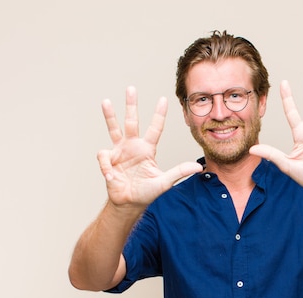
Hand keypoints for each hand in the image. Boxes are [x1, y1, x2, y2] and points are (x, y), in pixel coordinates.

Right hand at [97, 86, 202, 207]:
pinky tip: (112, 176)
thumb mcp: (164, 182)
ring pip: (114, 129)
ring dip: (109, 116)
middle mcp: (133, 146)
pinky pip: (104, 157)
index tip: (163, 99)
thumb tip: (199, 168)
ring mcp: (119, 151)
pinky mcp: (108, 160)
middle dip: (131, 105)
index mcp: (147, 149)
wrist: (129, 203)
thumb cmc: (146, 193)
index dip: (159, 114)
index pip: (155, 128)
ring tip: (105, 101)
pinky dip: (107, 167)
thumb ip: (179, 172)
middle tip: (131, 88)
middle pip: (132, 121)